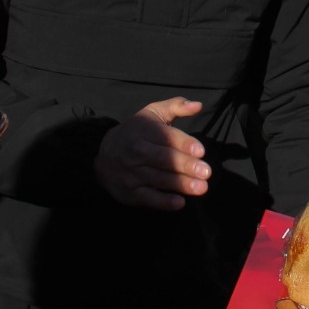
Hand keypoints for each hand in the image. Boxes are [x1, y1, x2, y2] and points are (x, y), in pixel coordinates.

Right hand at [94, 98, 208, 210]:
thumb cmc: (136, 132)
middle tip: (207, 172)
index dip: (184, 144)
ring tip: (202, 188)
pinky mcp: (130, 192)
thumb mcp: (152, 113)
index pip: (166, 137)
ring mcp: (132, 173)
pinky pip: (148, 198)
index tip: (201, 151)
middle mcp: (137, 151)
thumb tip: (198, 105)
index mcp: (144, 130)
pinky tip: (180, 203)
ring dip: (181, 185)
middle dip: (186, 166)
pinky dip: (163, 202)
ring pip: (159, 179)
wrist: (102, 154)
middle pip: (164, 159)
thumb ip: (176, 106)